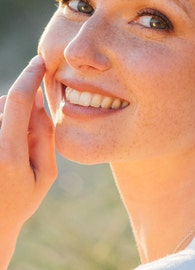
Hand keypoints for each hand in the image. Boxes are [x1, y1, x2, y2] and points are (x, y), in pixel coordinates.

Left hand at [0, 56, 56, 268]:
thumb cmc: (20, 202)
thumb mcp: (45, 174)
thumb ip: (44, 136)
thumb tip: (39, 103)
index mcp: (9, 154)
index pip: (19, 101)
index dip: (30, 77)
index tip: (41, 62)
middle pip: (4, 103)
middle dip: (20, 109)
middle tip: (28, 141)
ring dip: (6, 119)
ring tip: (9, 153)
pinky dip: (0, 126)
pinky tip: (2, 150)